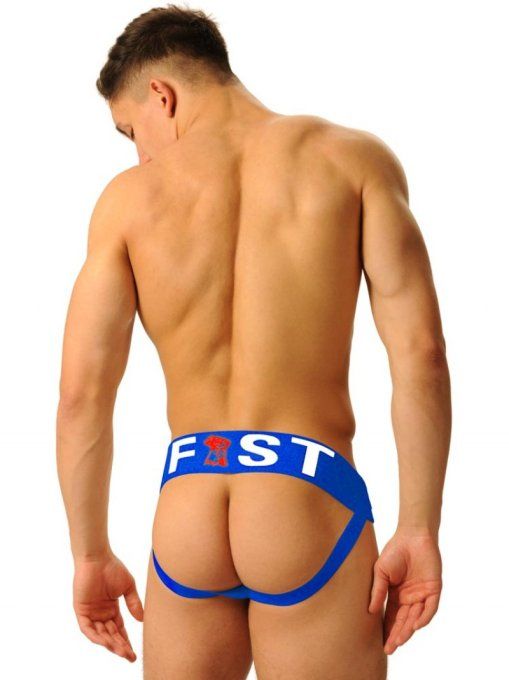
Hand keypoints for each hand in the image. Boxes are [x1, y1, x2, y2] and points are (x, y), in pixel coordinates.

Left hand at [73, 551, 143, 661]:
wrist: (97, 558)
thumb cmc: (112, 568)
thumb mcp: (128, 587)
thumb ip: (133, 603)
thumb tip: (142, 620)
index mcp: (111, 609)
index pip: (119, 630)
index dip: (125, 641)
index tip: (133, 652)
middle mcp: (101, 614)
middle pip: (111, 635)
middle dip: (120, 646)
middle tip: (130, 656)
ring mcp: (91, 613)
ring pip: (100, 635)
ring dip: (111, 644)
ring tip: (122, 651)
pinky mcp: (81, 611)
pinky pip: (88, 629)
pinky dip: (97, 637)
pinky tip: (107, 643)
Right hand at [368, 529, 441, 654]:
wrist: (412, 536)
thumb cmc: (394, 551)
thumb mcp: (380, 571)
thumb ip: (378, 591)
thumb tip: (371, 611)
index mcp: (396, 594)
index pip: (391, 617)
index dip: (386, 630)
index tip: (381, 644)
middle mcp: (409, 598)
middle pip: (403, 621)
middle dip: (397, 635)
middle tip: (390, 648)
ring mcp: (422, 594)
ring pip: (416, 617)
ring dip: (408, 629)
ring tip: (399, 641)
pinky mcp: (433, 590)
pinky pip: (430, 608)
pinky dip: (424, 617)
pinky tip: (416, 625)